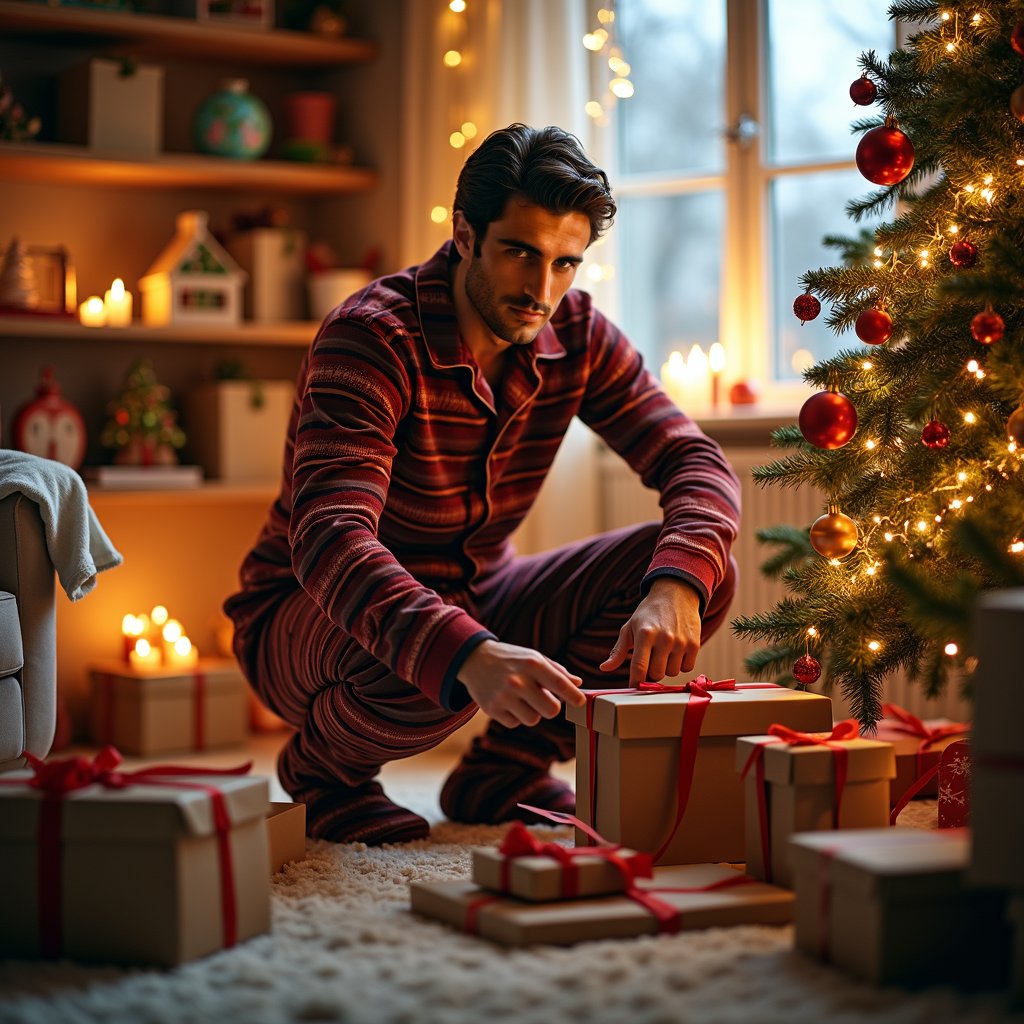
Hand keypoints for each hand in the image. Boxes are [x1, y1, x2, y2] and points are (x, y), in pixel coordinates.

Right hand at [457, 639, 584, 727]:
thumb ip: (557, 671)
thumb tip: (578, 684)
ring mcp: (503, 696)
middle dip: (551, 707)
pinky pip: (515, 723)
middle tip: (544, 699)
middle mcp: (518, 680)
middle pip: (551, 710)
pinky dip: (515, 716)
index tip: (581, 702)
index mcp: (532, 664)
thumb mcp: (534, 657)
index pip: (560, 684)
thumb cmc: (511, 658)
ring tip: (522, 698)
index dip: (574, 696)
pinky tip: (508, 702)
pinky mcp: (491, 709)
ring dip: (532, 712)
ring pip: (533, 719)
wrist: (474, 659)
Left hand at [600, 577, 701, 685]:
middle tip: (650, 660)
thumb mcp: (630, 628)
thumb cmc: (649, 613)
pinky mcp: (695, 644)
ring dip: (666, 668)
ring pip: (671, 673)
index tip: (633, 686)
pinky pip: (687, 668)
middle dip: (651, 672)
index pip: (639, 667)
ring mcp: (681, 642)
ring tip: (663, 652)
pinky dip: (680, 665)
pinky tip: (675, 652)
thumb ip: (618, 651)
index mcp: (645, 634)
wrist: (676, 594)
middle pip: (656, 674)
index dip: (635, 681)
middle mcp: (664, 638)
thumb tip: (604, 668)